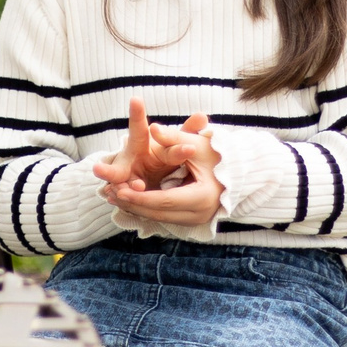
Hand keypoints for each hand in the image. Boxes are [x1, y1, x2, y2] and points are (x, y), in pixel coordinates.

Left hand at [96, 107, 222, 226]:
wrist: (237, 170)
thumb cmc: (217, 154)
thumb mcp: (195, 144)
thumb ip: (173, 137)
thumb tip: (152, 127)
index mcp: (203, 196)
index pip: (165, 200)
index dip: (141, 196)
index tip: (119, 188)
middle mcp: (201, 214)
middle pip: (160, 212)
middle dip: (134, 203)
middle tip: (110, 193)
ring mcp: (197, 220)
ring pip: (160, 217)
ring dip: (137, 208)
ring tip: (114, 196)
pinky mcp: (193, 220)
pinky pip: (166, 216)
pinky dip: (148, 208)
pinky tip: (130, 200)